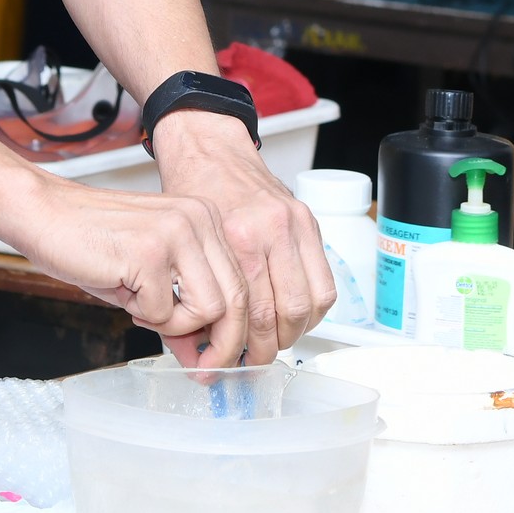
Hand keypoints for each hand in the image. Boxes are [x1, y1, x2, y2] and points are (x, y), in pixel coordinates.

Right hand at [3, 173, 253, 365]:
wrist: (43, 214)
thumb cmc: (91, 242)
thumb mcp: (151, 276)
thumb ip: (184, 309)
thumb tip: (207, 356)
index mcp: (205, 218)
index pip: (242, 284)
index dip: (234, 331)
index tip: (220, 359)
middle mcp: (199, 219)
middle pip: (237, 299)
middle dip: (223, 346)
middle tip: (203, 371)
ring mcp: (177, 233)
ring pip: (210, 309)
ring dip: (175, 326)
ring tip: (141, 309)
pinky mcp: (150, 252)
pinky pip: (164, 311)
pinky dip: (142, 315)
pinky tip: (120, 289)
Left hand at [149, 110, 336, 361]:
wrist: (211, 150)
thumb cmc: (193, 193)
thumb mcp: (189, 246)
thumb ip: (202, 294)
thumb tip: (205, 347)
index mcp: (237, 238)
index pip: (253, 313)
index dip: (244, 348)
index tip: (232, 362)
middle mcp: (270, 231)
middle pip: (286, 313)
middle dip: (271, 347)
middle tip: (254, 358)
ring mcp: (295, 224)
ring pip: (313, 303)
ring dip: (296, 332)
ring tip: (275, 340)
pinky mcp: (309, 222)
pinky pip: (324, 281)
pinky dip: (313, 309)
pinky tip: (293, 316)